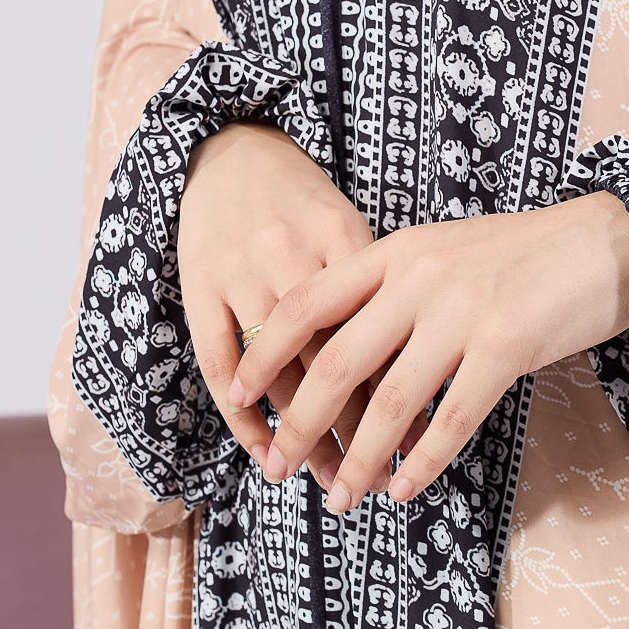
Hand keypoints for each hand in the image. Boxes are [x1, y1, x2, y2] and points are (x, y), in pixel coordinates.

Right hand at [177, 121, 424, 489]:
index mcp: (342, 234)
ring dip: (304, 432)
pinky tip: (264, 449)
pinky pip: (220, 361)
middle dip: (357, 426)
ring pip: (279, 369)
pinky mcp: (200, 284)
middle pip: (331, 356)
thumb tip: (429, 363)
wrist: (227, 149)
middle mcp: (292, 253)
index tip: (424, 439)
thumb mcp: (349, 228)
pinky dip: (242, 414)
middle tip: (378, 479)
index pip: (379, 324)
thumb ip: (381, 285)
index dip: (402, 386)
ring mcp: (243, 269)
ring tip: (330, 479)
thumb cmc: (302, 202)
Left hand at [228, 189, 628, 510]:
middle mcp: (420, 279)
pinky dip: (423, 460)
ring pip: (390, 401)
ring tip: (341, 498)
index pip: (309, 303)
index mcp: (397, 252)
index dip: (268, 352)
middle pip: (337, 362)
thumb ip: (396, 290)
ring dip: (360, 458)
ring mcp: (463, 312)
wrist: (610, 241)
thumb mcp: (446, 253)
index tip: (240, 394)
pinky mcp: (507, 346)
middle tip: (279, 467)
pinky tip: (405, 488)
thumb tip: (344, 348)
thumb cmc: (527, 255)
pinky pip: (451, 417)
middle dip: (300, 423)